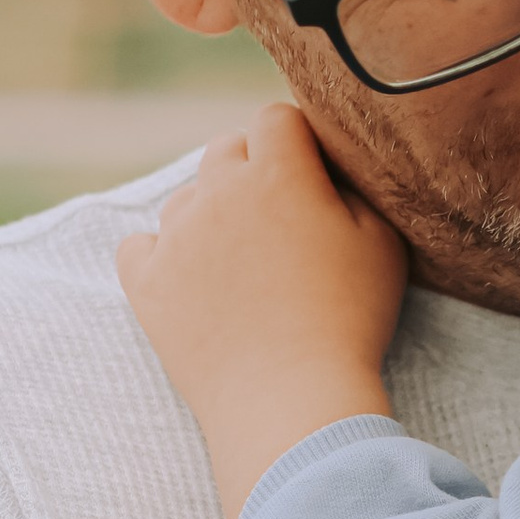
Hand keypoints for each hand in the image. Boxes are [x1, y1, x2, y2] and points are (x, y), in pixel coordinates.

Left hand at [117, 104, 409, 518]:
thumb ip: (351, 187)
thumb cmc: (349, 320)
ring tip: (243, 262)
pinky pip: (138, 245)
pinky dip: (160, 255)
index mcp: (277, 172)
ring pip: (186, 197)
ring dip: (210, 213)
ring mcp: (176, 237)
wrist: (291, 401)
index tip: (312, 176)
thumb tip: (325, 168)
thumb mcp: (381, 242)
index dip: (297, 142)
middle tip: (281, 220)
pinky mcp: (146, 283)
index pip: (276, 118)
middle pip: (227, 149)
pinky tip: (189, 277)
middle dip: (252, 171)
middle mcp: (218, 191)